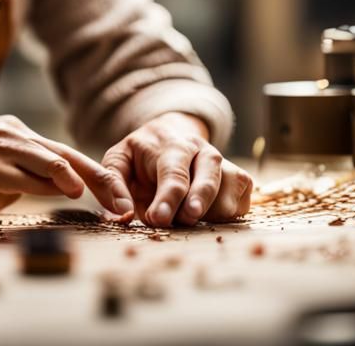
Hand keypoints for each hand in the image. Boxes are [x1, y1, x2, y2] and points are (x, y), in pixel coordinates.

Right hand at [0, 112, 133, 214]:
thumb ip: (17, 175)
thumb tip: (42, 190)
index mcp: (18, 136)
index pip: (65, 156)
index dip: (97, 177)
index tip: (121, 200)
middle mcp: (13, 135)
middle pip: (65, 155)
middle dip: (100, 178)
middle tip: (126, 202)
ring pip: (45, 158)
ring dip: (77, 176)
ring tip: (103, 193)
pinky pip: (15, 172)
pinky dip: (40, 181)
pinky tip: (58, 190)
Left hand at [101, 112, 252, 226]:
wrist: (170, 135)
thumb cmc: (141, 156)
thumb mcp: (118, 161)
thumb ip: (112, 183)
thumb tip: (122, 212)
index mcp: (169, 144)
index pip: (172, 172)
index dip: (167, 198)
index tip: (158, 218)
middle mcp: (200, 150)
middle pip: (207, 174)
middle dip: (199, 199)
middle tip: (186, 218)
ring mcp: (222, 162)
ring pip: (228, 188)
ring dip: (211, 211)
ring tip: (187, 216)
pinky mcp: (239, 177)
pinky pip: (241, 200)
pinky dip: (228, 214)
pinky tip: (208, 214)